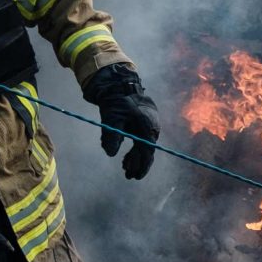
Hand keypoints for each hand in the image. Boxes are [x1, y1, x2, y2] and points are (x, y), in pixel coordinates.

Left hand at [84, 63, 159, 180]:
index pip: (147, 153)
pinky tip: (125, 156)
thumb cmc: (117, 101)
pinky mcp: (144, 123)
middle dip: (137, 164)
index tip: (135, 177)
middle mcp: (151, 128)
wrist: (121, 85)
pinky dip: (134, 149)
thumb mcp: (112, 119)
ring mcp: (148, 125)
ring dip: (135, 157)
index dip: (142, 166)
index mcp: (147, 128)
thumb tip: (110, 154)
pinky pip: (141, 140)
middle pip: (146, 151)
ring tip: (125, 167)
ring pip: (143, 146)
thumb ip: (112, 136)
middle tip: (128, 176)